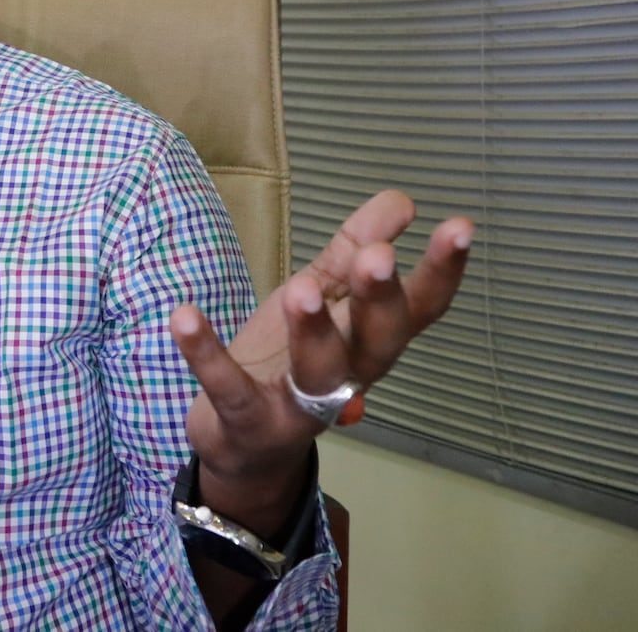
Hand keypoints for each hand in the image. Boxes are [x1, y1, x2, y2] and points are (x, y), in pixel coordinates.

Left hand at [171, 190, 471, 531]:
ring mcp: (298, 404)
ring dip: (311, 329)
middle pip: (378, 341)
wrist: (244, 443)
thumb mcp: (322, 296)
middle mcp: (347, 375)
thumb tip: (402, 199)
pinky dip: (205, 353)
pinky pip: (228, 387)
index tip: (460, 225)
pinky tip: (183, 315)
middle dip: (378, 299)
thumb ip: (353, 250)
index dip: (442, 271)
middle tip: (376, 257)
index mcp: (369, 340)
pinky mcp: (246, 418)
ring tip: (299, 288)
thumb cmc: (291, 358)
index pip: (419, 307)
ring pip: (316, 370)